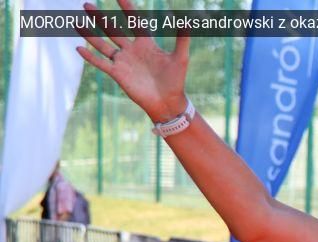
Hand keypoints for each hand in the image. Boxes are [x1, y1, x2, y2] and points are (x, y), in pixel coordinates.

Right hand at [76, 0, 189, 121]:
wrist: (167, 102)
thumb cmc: (176, 81)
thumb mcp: (180, 58)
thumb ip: (182, 39)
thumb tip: (188, 20)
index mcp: (146, 44)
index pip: (135, 22)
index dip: (128, 9)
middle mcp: (132, 50)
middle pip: (112, 30)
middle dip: (100, 18)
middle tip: (86, 4)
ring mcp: (123, 62)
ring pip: (102, 45)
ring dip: (89, 34)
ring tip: (76, 21)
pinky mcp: (118, 74)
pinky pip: (101, 63)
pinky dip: (90, 57)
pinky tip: (79, 48)